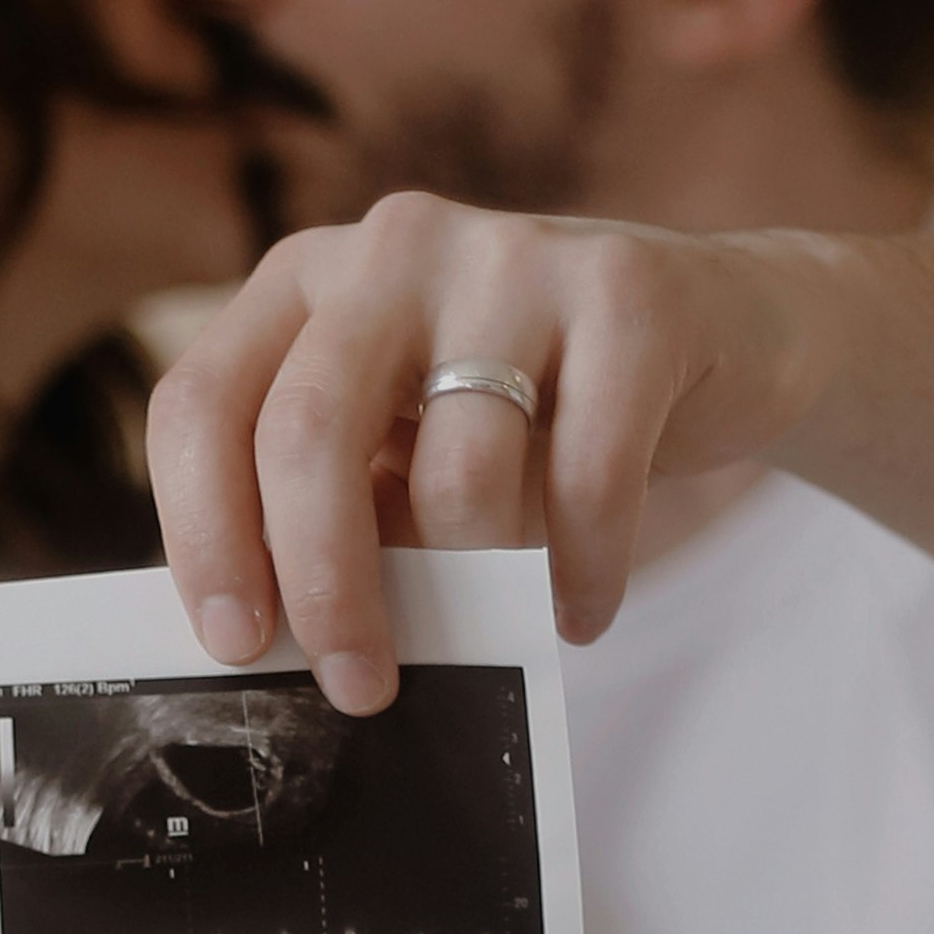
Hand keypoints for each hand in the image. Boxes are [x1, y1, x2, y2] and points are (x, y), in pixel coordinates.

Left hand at [146, 190, 833, 708]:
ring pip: (457, 476)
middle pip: (307, 436)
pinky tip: (581, 608)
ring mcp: (513, 257)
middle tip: (359, 687)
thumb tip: (279, 643)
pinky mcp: (629, 295)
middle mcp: (394, 247)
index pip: (205, 403)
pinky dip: (583, 573)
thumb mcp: (410, 446)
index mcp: (308, 280)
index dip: (204, 533)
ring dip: (481, 580)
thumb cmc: (536, 411)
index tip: (237, 643)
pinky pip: (586, 482)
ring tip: (507, 604)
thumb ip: (341, 510)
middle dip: (325, 589)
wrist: (729, 330)